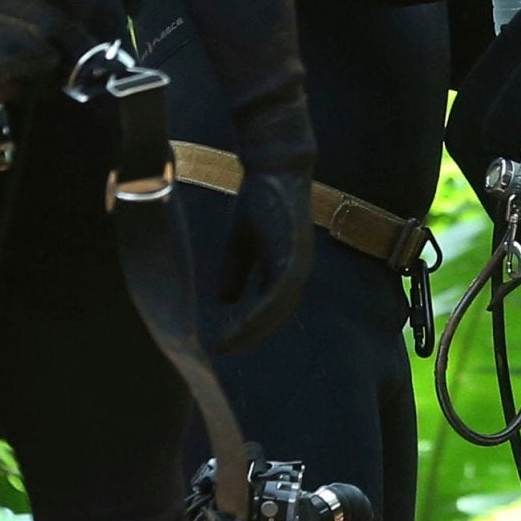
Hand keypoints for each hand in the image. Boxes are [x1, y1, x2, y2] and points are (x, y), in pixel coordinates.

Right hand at [216, 165, 314, 351]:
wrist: (273, 168)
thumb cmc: (259, 200)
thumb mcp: (241, 242)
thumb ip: (235, 271)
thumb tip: (226, 302)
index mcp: (286, 269)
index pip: (271, 310)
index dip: (249, 329)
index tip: (225, 343)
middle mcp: (297, 272)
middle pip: (276, 317)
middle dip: (249, 337)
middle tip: (222, 352)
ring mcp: (298, 264)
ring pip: (278, 310)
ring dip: (252, 330)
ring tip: (227, 345)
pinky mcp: (293, 254)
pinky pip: (278, 291)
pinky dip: (261, 310)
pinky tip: (241, 323)